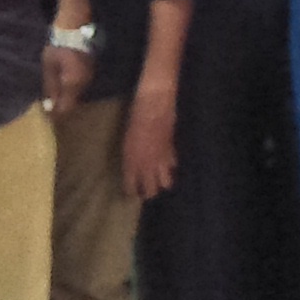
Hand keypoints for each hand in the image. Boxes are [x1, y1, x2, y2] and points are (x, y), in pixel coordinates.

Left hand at [41, 27, 95, 115]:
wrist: (76, 29)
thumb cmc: (59, 47)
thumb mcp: (49, 67)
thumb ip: (50, 88)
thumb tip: (49, 107)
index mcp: (73, 84)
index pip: (66, 108)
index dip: (56, 114)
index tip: (47, 115)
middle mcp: (84, 84)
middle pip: (73, 103)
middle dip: (62, 106)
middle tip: (50, 106)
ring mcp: (90, 77)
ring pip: (78, 95)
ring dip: (67, 97)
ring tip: (56, 95)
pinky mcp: (91, 71)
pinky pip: (81, 86)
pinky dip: (72, 89)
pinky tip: (64, 84)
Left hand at [121, 76, 179, 199]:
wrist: (154, 106)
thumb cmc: (134, 120)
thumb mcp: (127, 142)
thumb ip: (130, 159)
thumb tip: (133, 169)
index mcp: (131, 164)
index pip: (131, 187)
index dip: (130, 192)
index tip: (130, 193)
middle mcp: (147, 166)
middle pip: (151, 191)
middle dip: (148, 193)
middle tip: (145, 192)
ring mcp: (161, 160)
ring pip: (166, 183)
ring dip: (162, 184)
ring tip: (159, 182)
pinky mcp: (172, 152)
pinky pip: (173, 166)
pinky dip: (171, 168)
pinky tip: (169, 166)